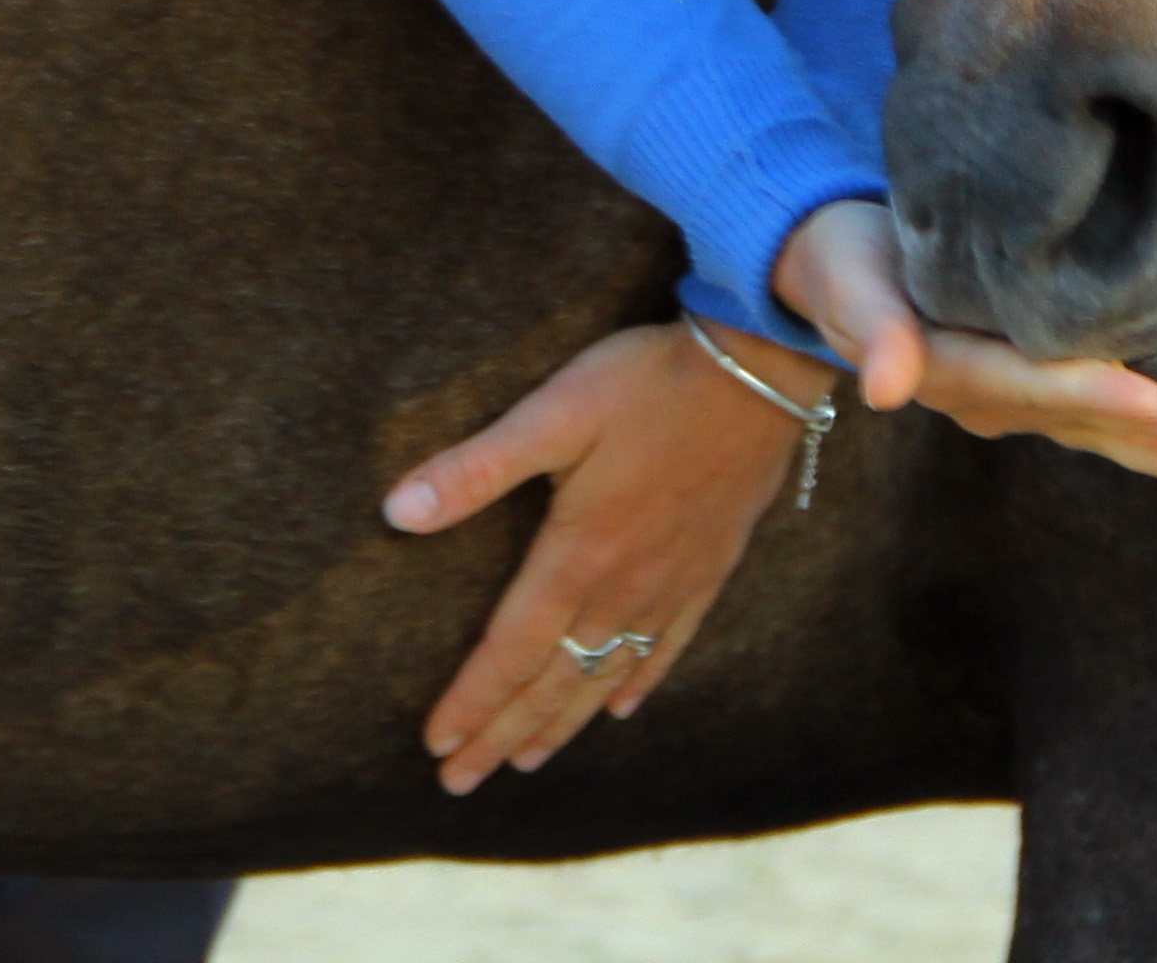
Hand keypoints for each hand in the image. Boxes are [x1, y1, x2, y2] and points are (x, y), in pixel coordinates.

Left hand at [382, 320, 803, 793]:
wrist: (759, 373)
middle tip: (461, 781)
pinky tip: (621, 708)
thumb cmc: (647, 383)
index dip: (471, 702)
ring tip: (526, 761)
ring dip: (561, 723)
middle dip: (502, 733)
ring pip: (606, 675)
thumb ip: (477, 468)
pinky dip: (638, 682)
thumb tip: (397, 511)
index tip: (436, 747)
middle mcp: (623, 586)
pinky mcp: (707, 568)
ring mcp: (670, 583)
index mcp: (577, 554)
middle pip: (553, 680)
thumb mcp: (554, 412)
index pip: (511, 651)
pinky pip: (667, 646)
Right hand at [771, 200, 1156, 488]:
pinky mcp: (1021, 390)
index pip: (1028, 382)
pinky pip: (1086, 418)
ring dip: (1150, 444)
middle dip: (1143, 427)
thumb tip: (885, 390)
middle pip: (1071, 413)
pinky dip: (1137, 435)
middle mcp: (981, 399)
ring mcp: (1004, 401)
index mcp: (945, 370)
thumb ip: (872, 329)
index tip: (1152, 399)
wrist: (835, 269)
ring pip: (1087, 427)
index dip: (1090, 390)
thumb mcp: (851, 283)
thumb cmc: (846, 259)